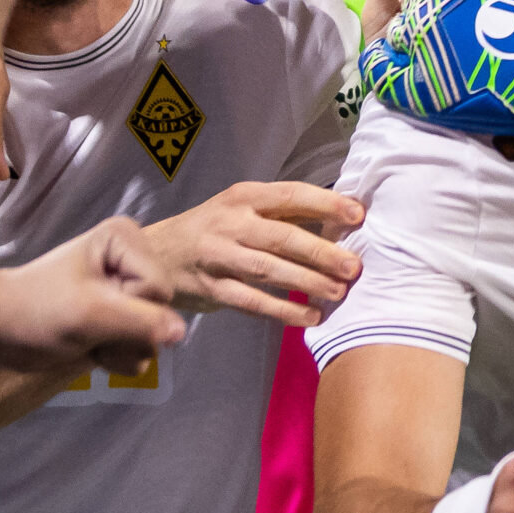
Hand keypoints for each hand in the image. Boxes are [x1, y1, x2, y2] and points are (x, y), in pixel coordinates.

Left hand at [0, 217, 184, 373]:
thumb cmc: (35, 310)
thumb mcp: (89, 314)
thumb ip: (140, 322)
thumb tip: (182, 333)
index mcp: (127, 240)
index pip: (159, 289)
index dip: (130, 309)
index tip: (93, 308)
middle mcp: (133, 260)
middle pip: (162, 311)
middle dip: (126, 332)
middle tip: (89, 330)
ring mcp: (128, 290)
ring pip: (155, 334)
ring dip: (120, 348)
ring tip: (86, 339)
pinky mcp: (120, 316)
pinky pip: (142, 346)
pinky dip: (116, 355)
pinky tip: (90, 347)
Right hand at [139, 180, 365, 326]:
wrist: (154, 253)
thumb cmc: (214, 228)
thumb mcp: (241, 208)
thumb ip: (282, 214)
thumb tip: (340, 224)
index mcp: (244, 197)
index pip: (290, 195)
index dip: (325, 204)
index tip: (358, 214)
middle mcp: (230, 223)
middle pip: (282, 237)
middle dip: (321, 252)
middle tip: (354, 266)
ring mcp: (218, 257)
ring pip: (268, 270)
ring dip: (307, 282)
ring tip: (338, 292)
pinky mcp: (211, 289)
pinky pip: (252, 302)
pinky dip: (282, 311)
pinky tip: (309, 317)